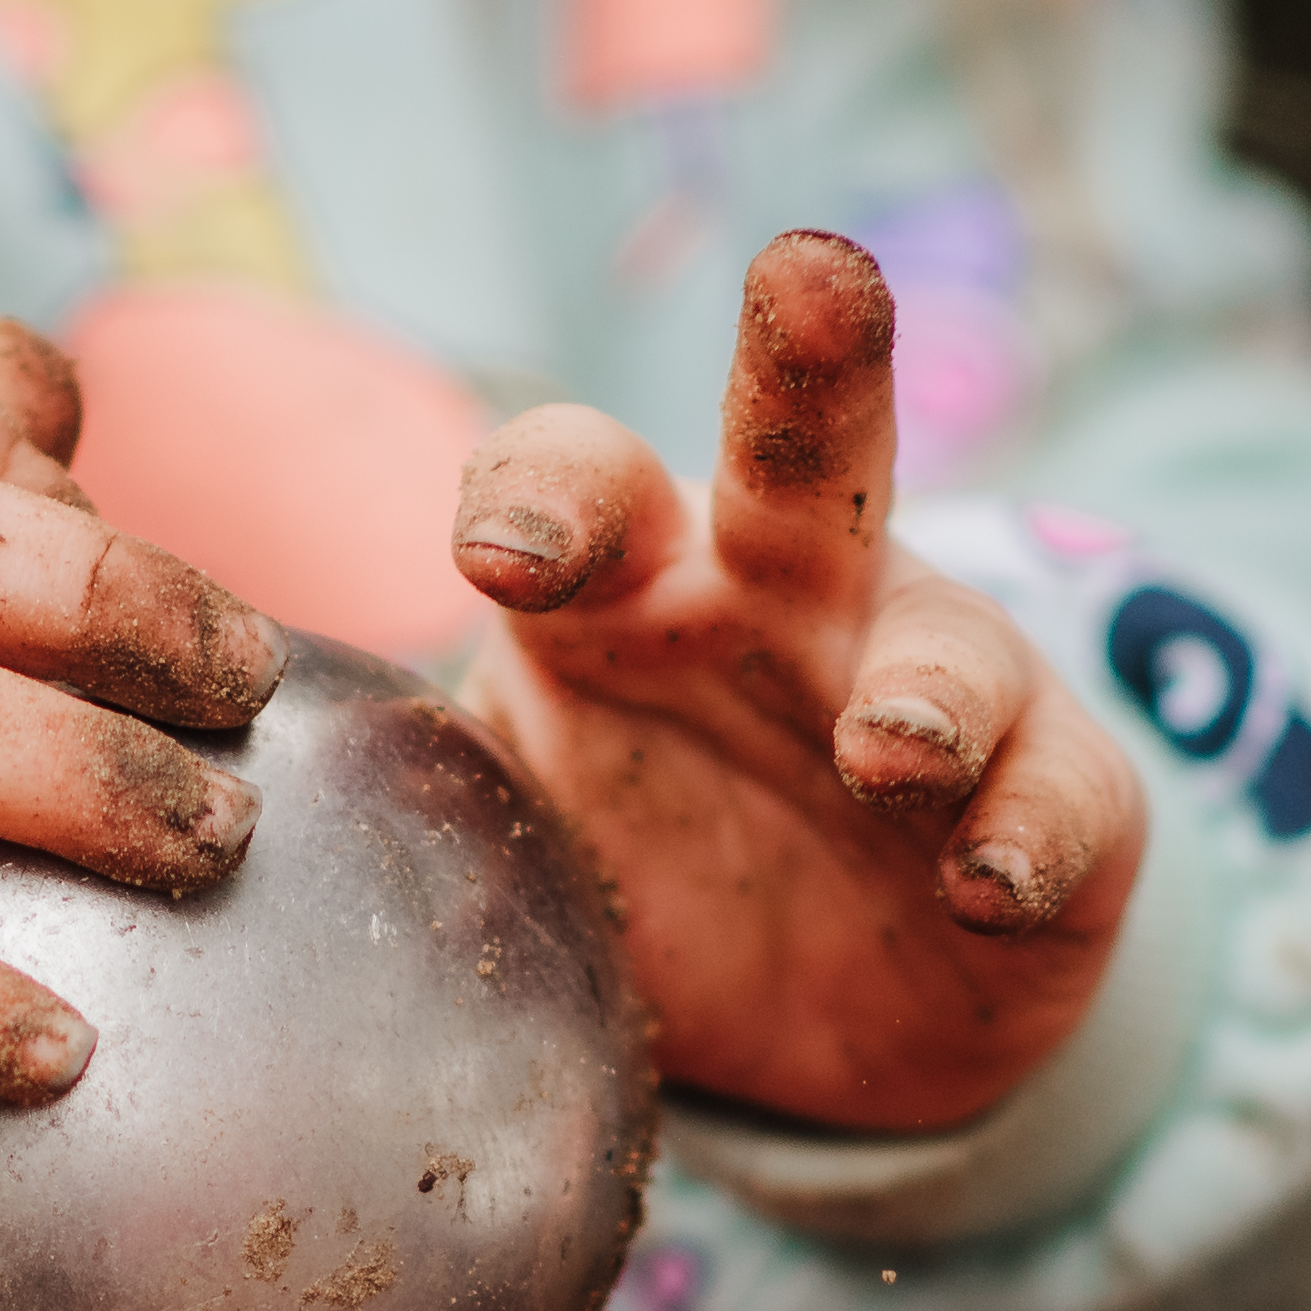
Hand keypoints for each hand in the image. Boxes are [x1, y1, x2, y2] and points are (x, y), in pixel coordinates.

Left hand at [453, 231, 1147, 1131]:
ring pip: (946, 640)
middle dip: (810, 356)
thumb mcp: (506, 833)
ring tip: (886, 749)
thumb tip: (249, 812)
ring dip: (922, 687)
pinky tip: (988, 879)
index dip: (539, 498)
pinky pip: (1061, 796)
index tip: (503, 555)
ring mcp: (934, 688)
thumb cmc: (638, 868)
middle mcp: (789, 601)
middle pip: (797, 453)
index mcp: (627, 588)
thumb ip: (413, 800)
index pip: (574, 488)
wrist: (814, 1035)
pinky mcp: (1058, 798)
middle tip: (813, 276)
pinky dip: (1027, 833)